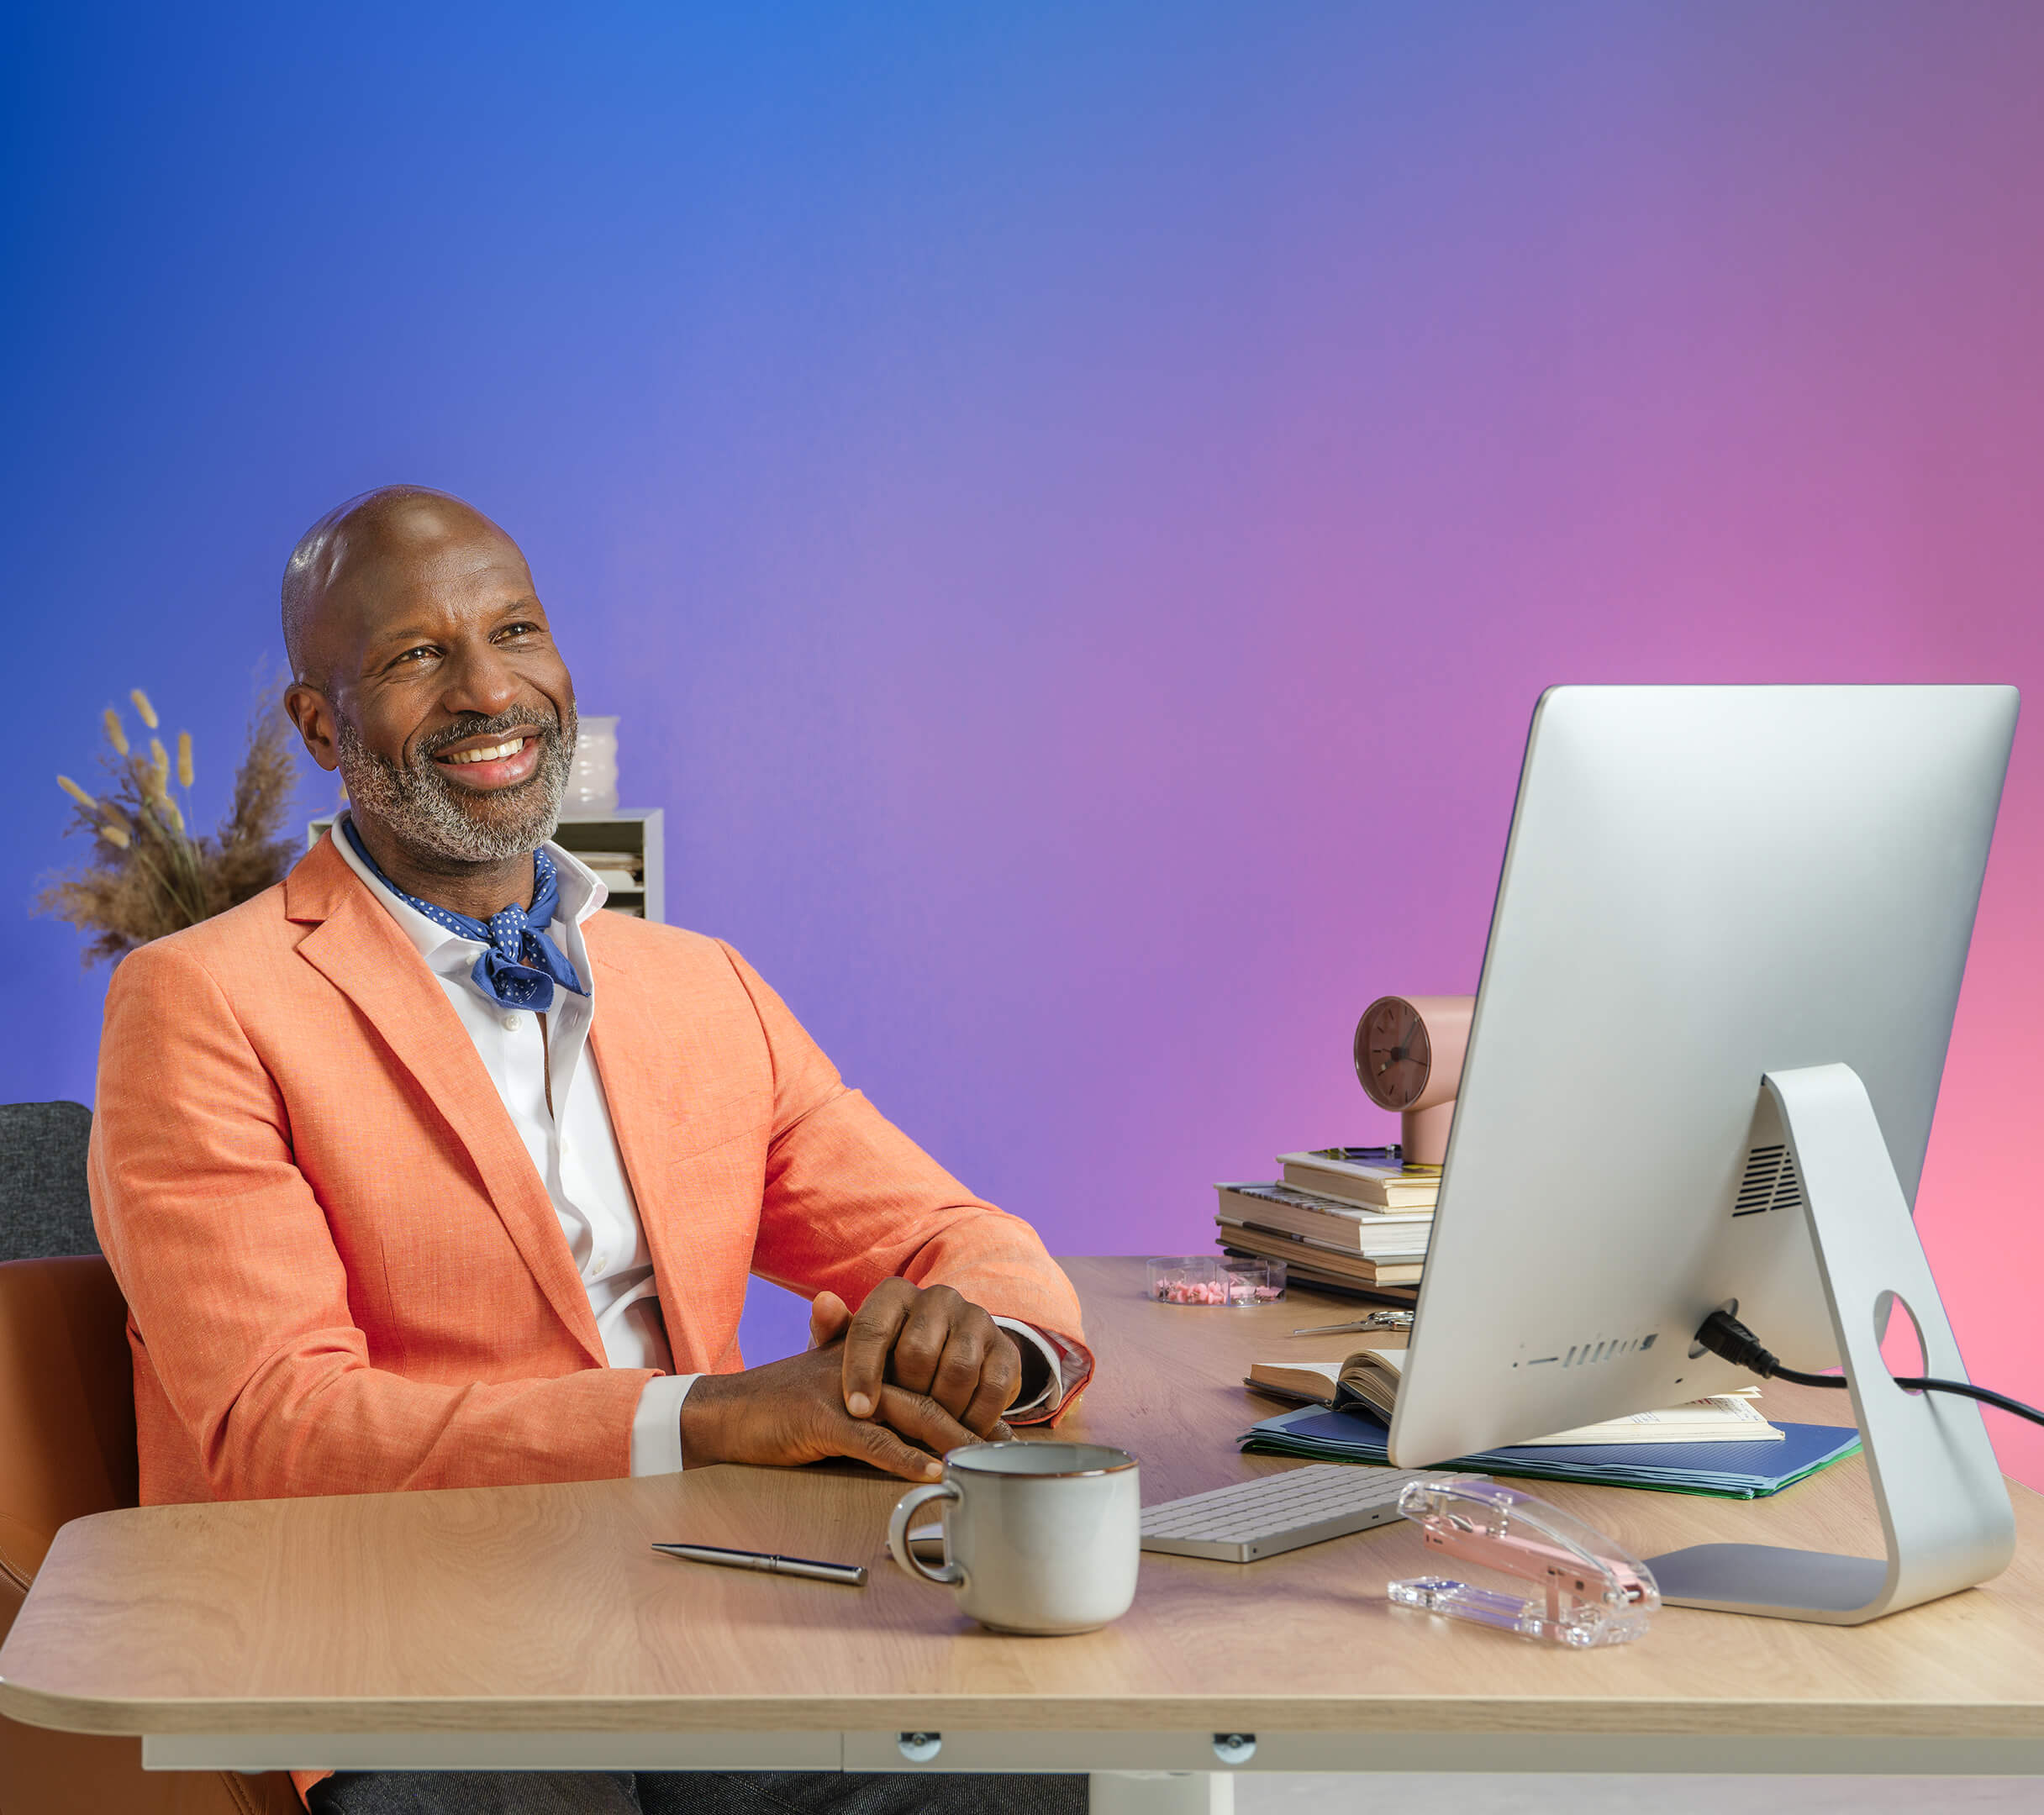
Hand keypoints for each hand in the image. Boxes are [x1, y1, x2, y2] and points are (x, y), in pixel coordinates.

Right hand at [676, 1342, 982, 1482]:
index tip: (999, 1430)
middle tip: (1003, 1450)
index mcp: (871, 1355)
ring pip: (910, 1411)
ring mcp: (843, 1389)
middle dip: (970, 1423)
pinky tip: (930, 1472)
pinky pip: (871, 1439)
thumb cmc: (781, 1407)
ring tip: (980, 1462)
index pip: (931, 1373)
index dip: (967, 1402)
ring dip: (949, 1439)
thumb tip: (925, 1430)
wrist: (724, 1412)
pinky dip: (903, 1458)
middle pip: (932, 1390)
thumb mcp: (835, 1389)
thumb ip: (877, 1397)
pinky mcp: (820, 1417)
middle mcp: (864, 1365)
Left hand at [808, 1279, 1022, 1437]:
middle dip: (905, 1396)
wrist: (947, 1357)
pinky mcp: (1007, 1348)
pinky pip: (993, 1387)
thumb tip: (823, 1303)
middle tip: (897, 1423)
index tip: (857, 1411)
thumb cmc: (886, 1359)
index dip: (861, 1371)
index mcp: (896, 1294)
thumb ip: (832, 1331)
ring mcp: (977, 1320)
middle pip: (917, 1351)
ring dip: (941, 1410)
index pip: (872, 1327)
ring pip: (957, 1369)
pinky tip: (959, 1432)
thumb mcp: (852, 1348)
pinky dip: (975, 1417)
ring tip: (927, 1432)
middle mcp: (939, 1297)